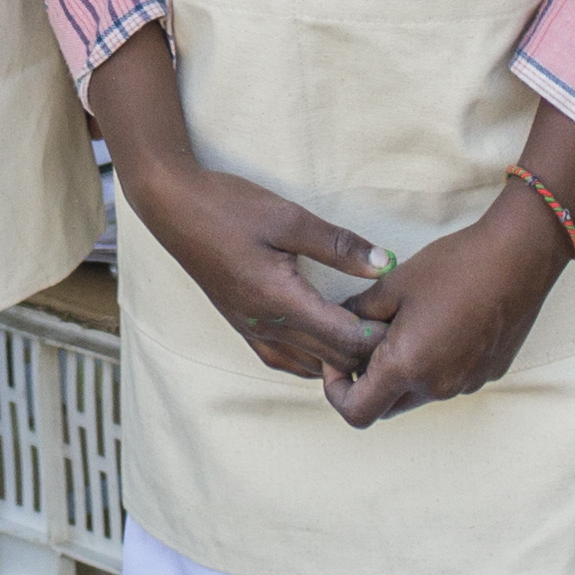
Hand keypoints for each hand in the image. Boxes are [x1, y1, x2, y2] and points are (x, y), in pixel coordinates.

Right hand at [123, 158, 392, 382]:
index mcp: (280, 302)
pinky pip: (284, 360)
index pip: (345, 342)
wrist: (172, 206)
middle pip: (332, 361)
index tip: (401, 316)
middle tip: (395, 327)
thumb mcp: (289, 217)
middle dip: (367, 351)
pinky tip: (324, 341)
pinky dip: (312, 359)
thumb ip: (339, 245)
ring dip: (340, 359)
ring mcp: (251, 330)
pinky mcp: (242, 326)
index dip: (379, 337)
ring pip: (309, 367)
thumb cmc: (228, 207)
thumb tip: (385, 265)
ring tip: (364, 334)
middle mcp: (266, 327)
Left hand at [332, 202, 570, 425]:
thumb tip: (341, 323)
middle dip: (368, 383)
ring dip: (403, 372)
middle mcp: (437, 386)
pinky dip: (433, 364)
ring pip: (419, 393)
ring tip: (405, 326)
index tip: (337, 360)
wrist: (518, 258)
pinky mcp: (487, 374)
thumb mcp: (392, 285)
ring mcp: (466, 384)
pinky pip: (448, 380)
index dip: (337, 390)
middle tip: (365, 342)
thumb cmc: (453, 267)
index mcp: (407, 366)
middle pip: (387, 406)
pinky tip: (440, 324)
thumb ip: (358, 312)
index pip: (357, 412)